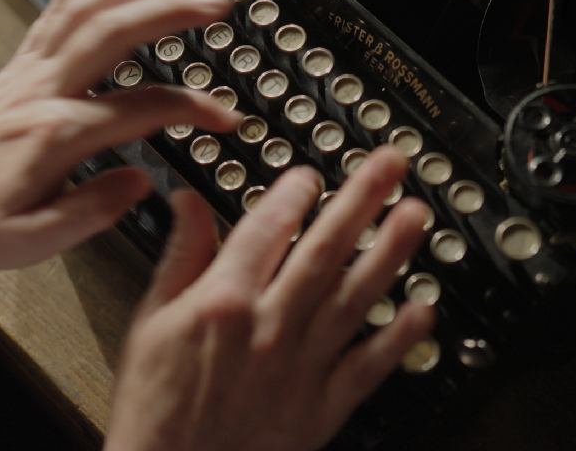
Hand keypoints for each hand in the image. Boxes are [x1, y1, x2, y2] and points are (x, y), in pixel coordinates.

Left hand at [0, 0, 240, 267]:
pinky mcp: (22, 66)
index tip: (225, 118)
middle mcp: (43, 91)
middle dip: (169, 12)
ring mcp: (30, 72)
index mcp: (55, 134)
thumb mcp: (31, 240)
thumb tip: (139, 182)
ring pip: (85, 13)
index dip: (192, 109)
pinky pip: (53, 13)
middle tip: (215, 4)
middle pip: (112, 34)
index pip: (141, 109)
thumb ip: (90, 212)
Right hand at [104, 146, 436, 450]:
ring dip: (390, 253)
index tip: (312, 173)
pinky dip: (399, 338)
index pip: (268, 228)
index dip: (296, 192)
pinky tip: (424, 309)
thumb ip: (180, 255)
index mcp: (222, 302)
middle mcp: (268, 329)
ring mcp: (299, 368)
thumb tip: (187, 202)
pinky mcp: (320, 408)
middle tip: (390, 166)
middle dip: (362, 200)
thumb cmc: (155, 404)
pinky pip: (368, 367)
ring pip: (354, 298)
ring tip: (416, 216)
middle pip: (324, 251)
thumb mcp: (150, 320)